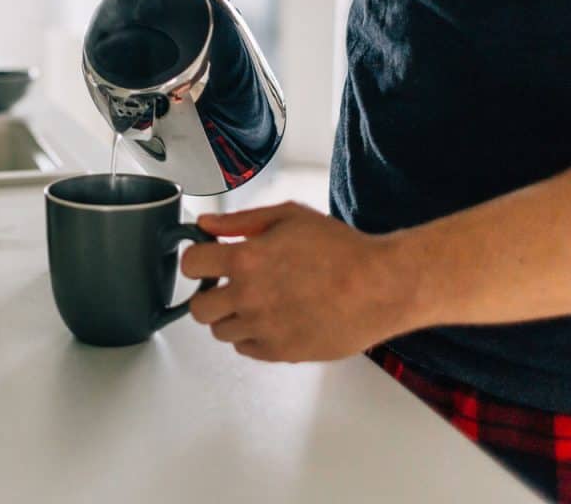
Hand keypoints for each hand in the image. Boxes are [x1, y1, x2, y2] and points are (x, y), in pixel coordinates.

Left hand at [181, 202, 423, 361]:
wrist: (380, 286)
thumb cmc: (340, 248)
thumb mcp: (289, 217)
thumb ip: (241, 221)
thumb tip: (206, 225)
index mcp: (246, 259)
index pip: (190, 265)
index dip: (197, 260)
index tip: (208, 260)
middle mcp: (248, 297)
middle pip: (198, 309)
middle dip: (209, 294)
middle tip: (229, 286)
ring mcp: (263, 328)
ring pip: (221, 331)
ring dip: (232, 317)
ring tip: (258, 302)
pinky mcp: (281, 352)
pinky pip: (246, 349)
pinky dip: (252, 336)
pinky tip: (273, 319)